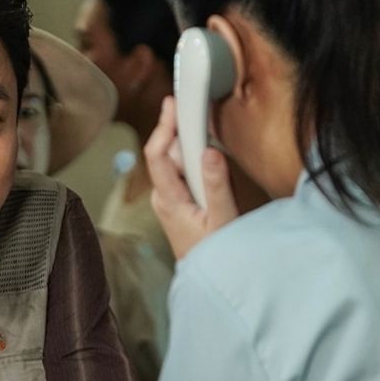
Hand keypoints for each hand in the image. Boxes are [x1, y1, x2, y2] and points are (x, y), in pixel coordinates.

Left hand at [146, 95, 243, 259]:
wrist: (209, 278)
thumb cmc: (216, 254)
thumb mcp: (222, 219)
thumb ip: (216, 185)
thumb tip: (209, 151)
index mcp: (169, 199)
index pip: (157, 154)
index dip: (163, 125)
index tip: (173, 103)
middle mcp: (162, 196)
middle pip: (165, 152)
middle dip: (180, 128)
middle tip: (196, 105)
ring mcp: (167, 198)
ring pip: (174, 160)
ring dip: (188, 142)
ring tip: (203, 124)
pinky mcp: (176, 201)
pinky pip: (180, 171)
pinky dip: (191, 157)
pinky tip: (205, 151)